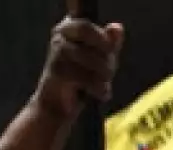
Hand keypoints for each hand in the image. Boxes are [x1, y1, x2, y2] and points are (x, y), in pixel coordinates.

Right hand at [32, 4, 123, 119]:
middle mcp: (59, 35)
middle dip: (104, 53)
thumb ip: (110, 43)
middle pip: (86, 32)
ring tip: (103, 84)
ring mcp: (55, 52)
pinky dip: (98, 88)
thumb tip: (117, 27)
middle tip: (110, 71)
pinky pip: (85, 76)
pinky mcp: (56, 71)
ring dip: (103, 74)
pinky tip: (100, 94)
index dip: (101, 37)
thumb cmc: (84, 77)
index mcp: (70, 27)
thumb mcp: (103, 59)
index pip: (85, 24)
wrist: (60, 103)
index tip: (110, 51)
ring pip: (90, 57)